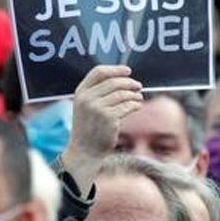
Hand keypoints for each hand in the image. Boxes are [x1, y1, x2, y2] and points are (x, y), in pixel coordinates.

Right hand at [61, 65, 142, 195]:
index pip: (99, 72)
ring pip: (123, 94)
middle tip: (138, 86)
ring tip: (139, 98)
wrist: (85, 150)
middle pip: (114, 82)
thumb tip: (122, 79)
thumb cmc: (88, 128)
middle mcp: (88, 99)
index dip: (115, 70)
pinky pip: (128, 106)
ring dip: (134, 95)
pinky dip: (135, 105)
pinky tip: (137, 107)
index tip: (128, 71)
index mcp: (81, 92)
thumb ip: (97, 92)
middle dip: (129, 82)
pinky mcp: (109, 119)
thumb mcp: (86, 107)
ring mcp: (98, 108)